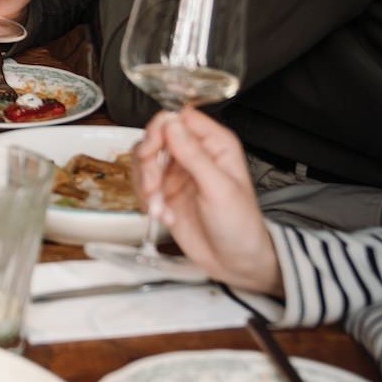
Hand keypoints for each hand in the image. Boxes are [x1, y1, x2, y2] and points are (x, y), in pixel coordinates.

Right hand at [134, 108, 282, 295]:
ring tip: (159, 206)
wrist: (235, 262)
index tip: (152, 149)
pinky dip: (147, 201)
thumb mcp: (218, 188)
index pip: (179, 118)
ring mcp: (177, 173)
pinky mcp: (165, 192)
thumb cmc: (240, 225)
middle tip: (153, 185)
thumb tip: (171, 124)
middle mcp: (194, 153)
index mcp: (214, 144)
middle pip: (155, 137)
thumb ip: (193, 155)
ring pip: (143, 160)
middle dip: (148, 161)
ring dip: (145, 184)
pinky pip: (142, 184)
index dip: (161, 129)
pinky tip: (164, 216)